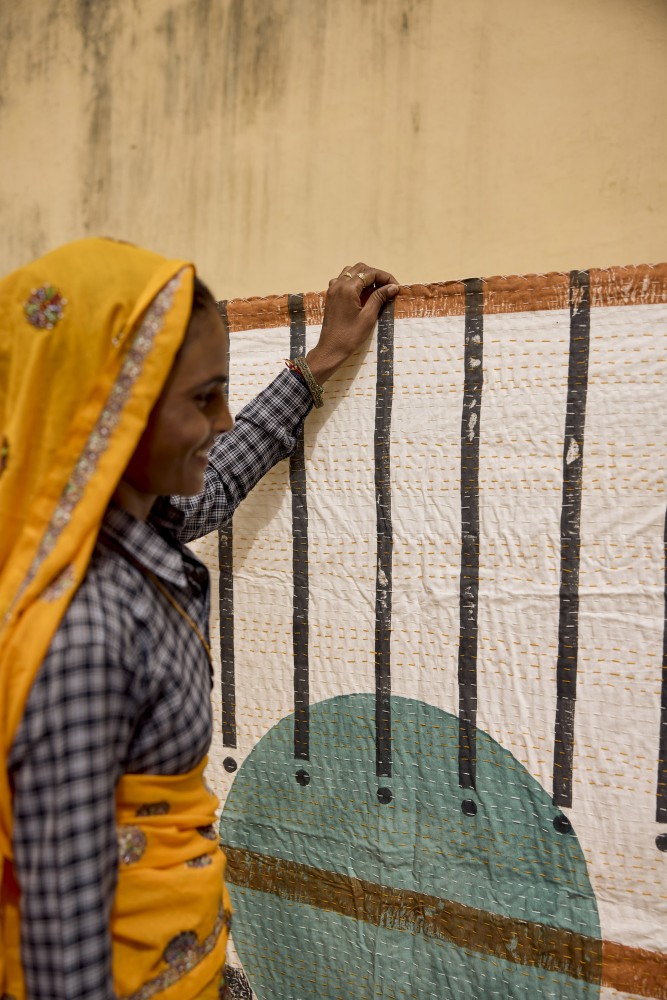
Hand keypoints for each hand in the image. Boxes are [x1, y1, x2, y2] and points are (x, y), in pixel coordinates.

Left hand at [305, 263, 398, 383]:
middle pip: (360, 269)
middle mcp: (338, 284)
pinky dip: (354, 282)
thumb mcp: (368, 316)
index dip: (385, 277)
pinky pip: (343, 280)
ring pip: (351, 272)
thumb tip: (392, 286)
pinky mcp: (331, 296)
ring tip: (377, 290)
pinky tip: (362, 294)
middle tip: (388, 287)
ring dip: (365, 277)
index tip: (395, 287)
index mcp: (348, 288)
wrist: (331, 349)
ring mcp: (333, 289)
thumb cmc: (350, 336)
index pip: (370, 273)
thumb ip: (379, 297)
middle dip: (376, 275)